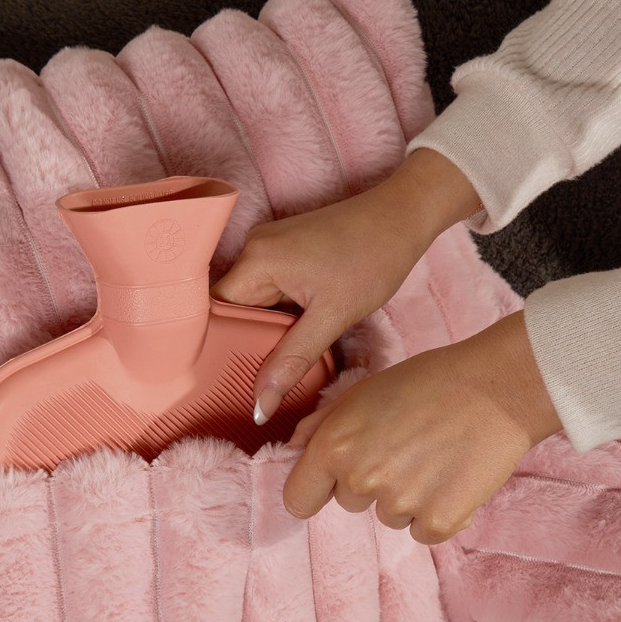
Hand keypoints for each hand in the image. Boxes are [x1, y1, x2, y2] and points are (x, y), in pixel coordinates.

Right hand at [211, 147, 480, 422]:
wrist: (403, 216)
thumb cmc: (373, 258)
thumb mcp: (333, 318)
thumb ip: (292, 361)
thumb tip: (261, 405)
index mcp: (256, 261)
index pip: (217, 315)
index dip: (220, 348)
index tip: (226, 379)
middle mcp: (252, 248)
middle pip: (232, 310)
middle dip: (246, 342)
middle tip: (260, 377)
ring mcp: (267, 247)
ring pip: (251, 303)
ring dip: (265, 329)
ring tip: (284, 353)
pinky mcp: (282, 250)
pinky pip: (266, 291)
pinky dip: (278, 314)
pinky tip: (297, 328)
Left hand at [282, 311, 561, 541]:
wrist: (496, 387)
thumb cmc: (427, 382)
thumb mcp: (362, 392)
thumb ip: (320, 424)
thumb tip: (292, 449)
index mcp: (333, 446)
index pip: (298, 499)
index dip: (314, 490)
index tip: (330, 483)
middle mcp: (361, 478)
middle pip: (348, 503)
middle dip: (369, 481)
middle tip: (403, 445)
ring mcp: (401, 503)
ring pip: (388, 516)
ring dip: (406, 496)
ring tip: (433, 454)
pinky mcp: (440, 520)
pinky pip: (424, 531)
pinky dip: (438, 512)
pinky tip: (453, 475)